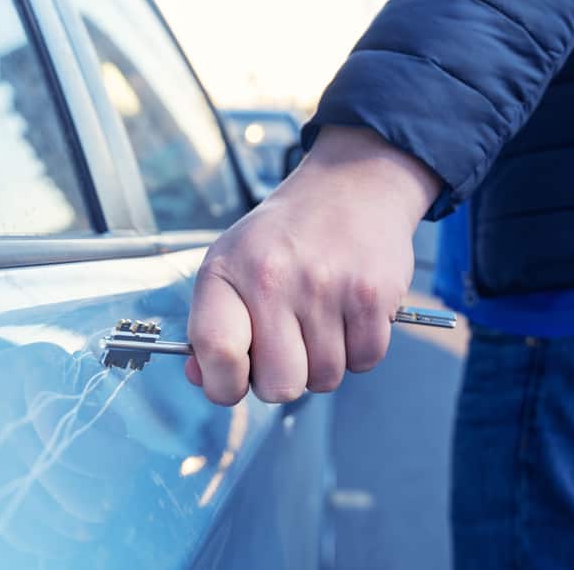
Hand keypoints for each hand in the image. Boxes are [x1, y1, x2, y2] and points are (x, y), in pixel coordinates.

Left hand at [186, 126, 440, 404]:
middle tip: (288, 344)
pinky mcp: (372, 295)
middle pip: (279, 386)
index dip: (222, 384)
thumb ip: (211, 325)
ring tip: (319, 319)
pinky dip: (358, 349)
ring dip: (323, 362)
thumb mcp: (231, 263)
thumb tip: (201, 379)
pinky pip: (364, 361)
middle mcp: (272, 278)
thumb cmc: (283, 236)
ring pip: (325, 379)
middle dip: (284, 378)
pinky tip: (348, 313)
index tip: (235, 377)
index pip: (216, 352)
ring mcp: (325, 287)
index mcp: (226, 272)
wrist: (351, 186)